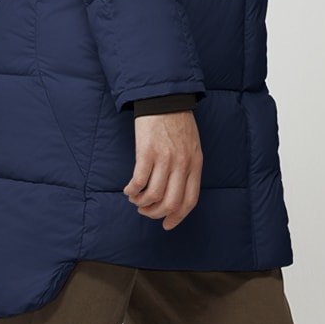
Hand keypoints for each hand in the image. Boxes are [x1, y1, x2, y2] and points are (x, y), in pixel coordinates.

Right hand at [123, 110, 202, 228]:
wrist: (165, 98)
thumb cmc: (177, 122)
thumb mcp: (192, 146)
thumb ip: (188, 167)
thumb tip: (176, 192)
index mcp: (195, 164)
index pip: (189, 200)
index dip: (177, 217)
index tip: (167, 224)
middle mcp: (182, 164)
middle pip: (171, 202)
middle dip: (156, 213)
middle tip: (146, 211)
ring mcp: (165, 158)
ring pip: (153, 195)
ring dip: (142, 203)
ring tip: (136, 200)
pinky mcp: (147, 151)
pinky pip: (139, 181)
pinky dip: (132, 190)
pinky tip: (129, 189)